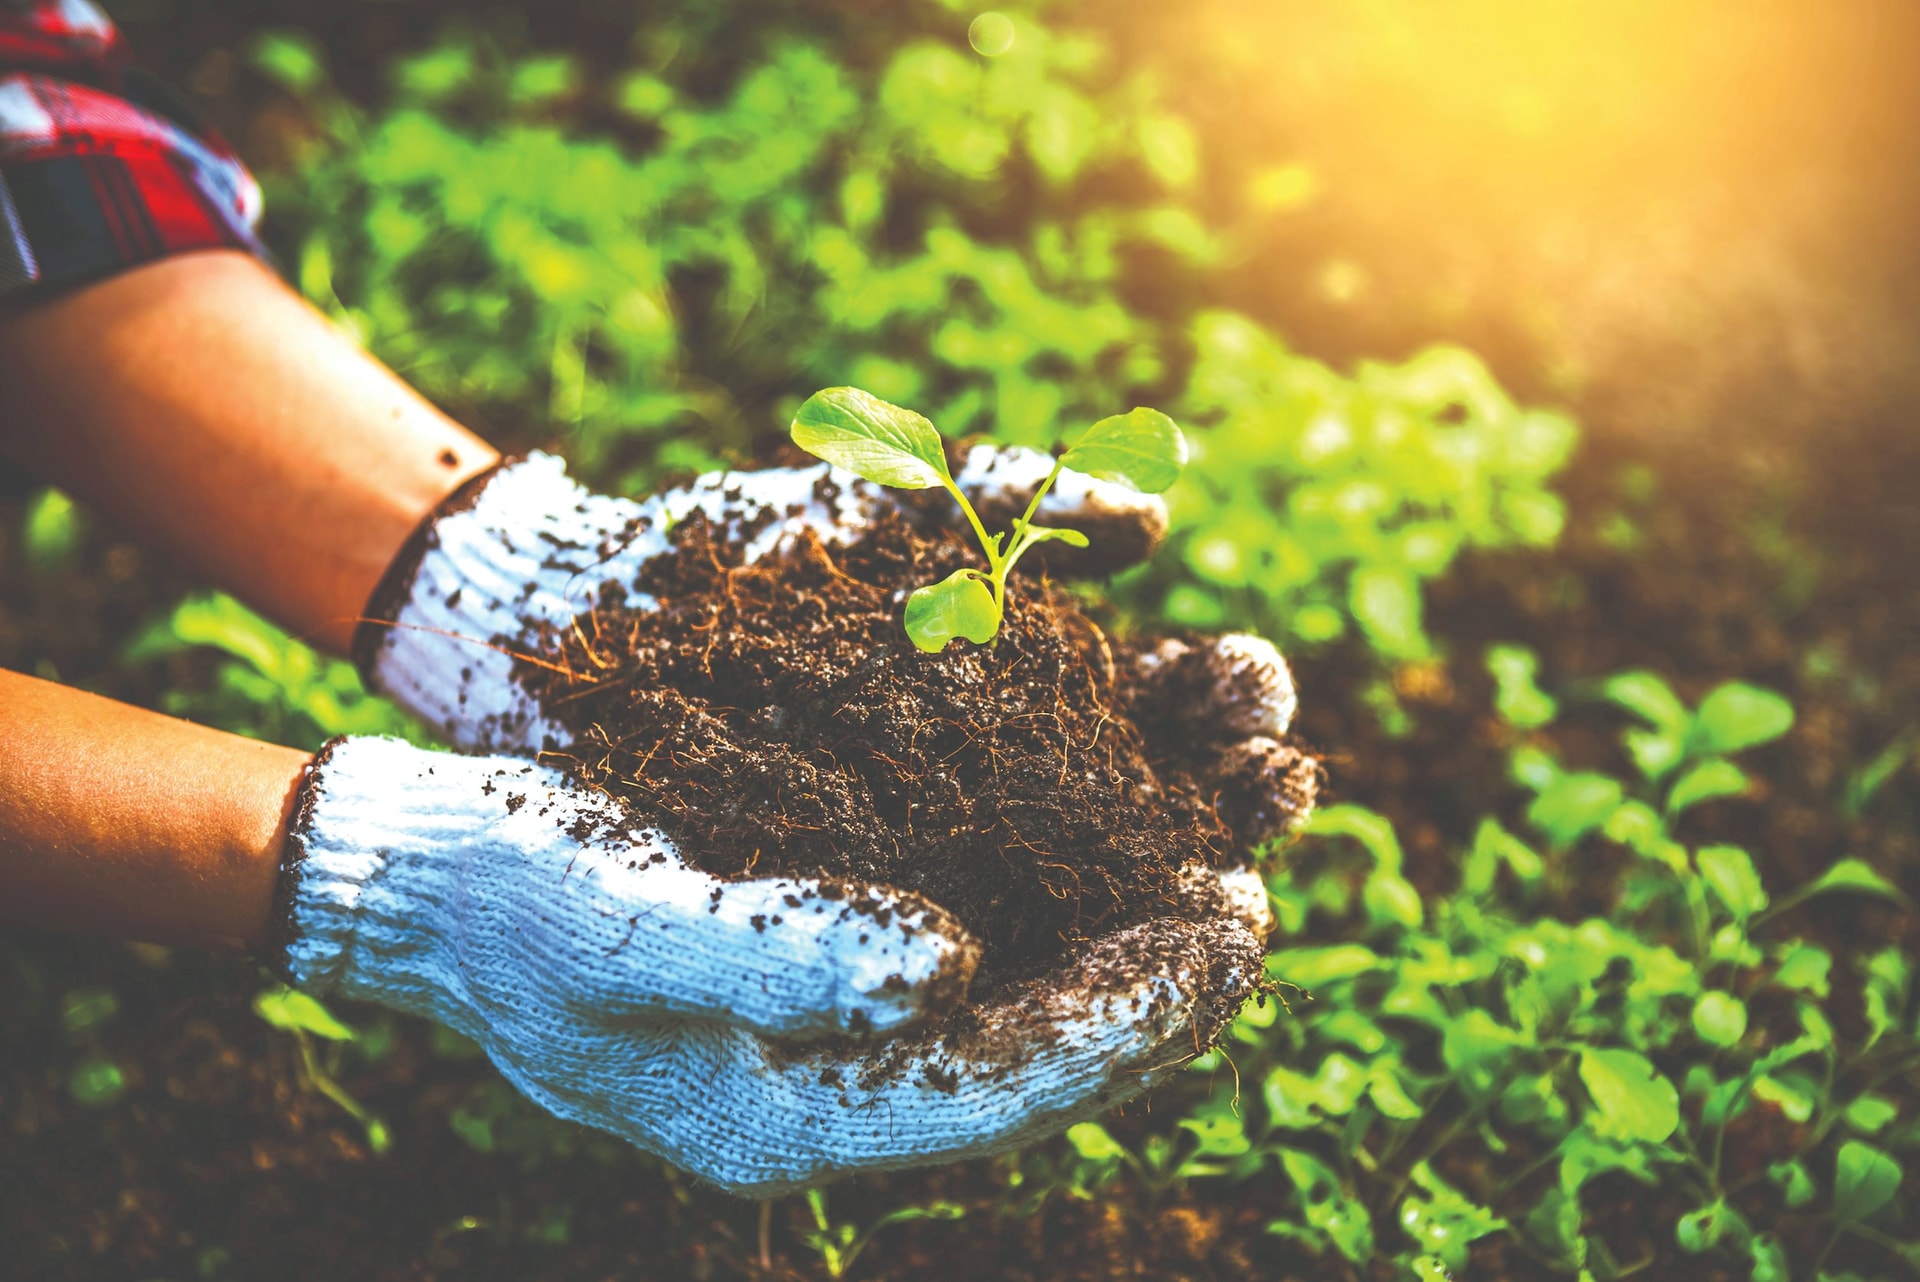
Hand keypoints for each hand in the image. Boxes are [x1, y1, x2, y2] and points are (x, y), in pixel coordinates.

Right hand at [338, 451, 1313, 1192]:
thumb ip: (779, 955)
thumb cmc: (507, 894)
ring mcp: (843, 1003)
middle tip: (1261, 894)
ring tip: (1231, 838)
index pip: (994, 1085)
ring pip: (1025, 976)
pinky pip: (982, 912)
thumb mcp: (623, 923)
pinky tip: (1121, 798)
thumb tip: (950, 968)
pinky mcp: (840, 928)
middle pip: (1037, 1044)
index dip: (1123, 1020)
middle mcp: (836, 1070)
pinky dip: (1056, 864)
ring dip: (1125, 912)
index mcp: (787, 1111)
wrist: (432, 857)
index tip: (1228, 936)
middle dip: (1154, 981)